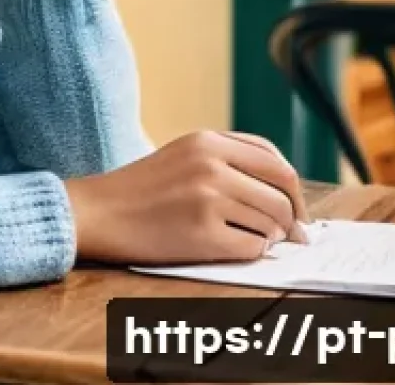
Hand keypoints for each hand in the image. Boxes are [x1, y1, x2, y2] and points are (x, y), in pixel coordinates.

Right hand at [63, 130, 309, 264]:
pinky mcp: (203, 233)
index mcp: (207, 140)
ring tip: (242, 237)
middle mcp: (211, 164)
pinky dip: (250, 253)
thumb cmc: (142, 188)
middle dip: (292, 218)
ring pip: (272, 224)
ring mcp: (208, 199)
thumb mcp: (184, 155)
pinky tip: (225, 247)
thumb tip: (287, 196)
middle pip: (283, 193)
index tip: (295, 209)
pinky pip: (253, 248)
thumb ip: (230, 161)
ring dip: (268, 237)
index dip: (293, 189)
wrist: (99, 213)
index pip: (276, 162)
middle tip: (289, 234)